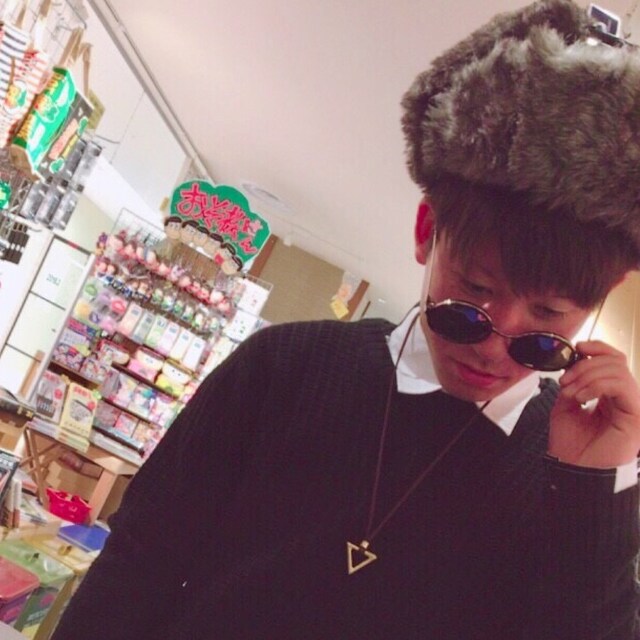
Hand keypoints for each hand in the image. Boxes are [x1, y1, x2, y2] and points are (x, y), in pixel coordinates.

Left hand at [548, 340, 639, 467]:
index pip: (613, 360)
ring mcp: (631, 406)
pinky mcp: (635, 416)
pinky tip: (581, 397)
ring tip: (571, 393)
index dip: (597, 348)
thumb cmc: (570, 444)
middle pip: (616, 361)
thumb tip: (574, 363)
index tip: (576, 349)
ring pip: (619, 370)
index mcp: (608, 394)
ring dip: (588, 376)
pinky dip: (597, 385)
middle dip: (585, 364)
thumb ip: (573, 384)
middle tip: (565, 381)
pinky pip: (622, 386)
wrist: (571, 470)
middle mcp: (623, 398)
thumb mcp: (565, 406)